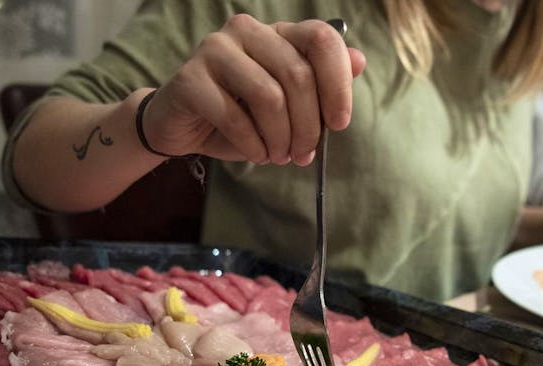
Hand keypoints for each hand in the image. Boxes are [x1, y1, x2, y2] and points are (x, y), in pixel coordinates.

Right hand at [141, 15, 366, 165]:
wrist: (182, 126)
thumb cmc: (241, 115)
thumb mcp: (288, 104)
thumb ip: (320, 83)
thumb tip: (359, 61)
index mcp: (277, 33)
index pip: (321, 39)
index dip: (338, 83)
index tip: (339, 123)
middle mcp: (247, 31)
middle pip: (298, 75)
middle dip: (308, 126)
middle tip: (303, 155)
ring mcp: (216, 50)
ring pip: (269, 97)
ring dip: (281, 138)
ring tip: (279, 156)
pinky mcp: (190, 79)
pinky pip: (235, 117)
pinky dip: (253, 145)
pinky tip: (257, 155)